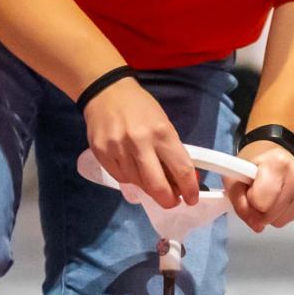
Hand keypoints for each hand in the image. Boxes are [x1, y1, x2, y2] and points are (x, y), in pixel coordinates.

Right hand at [83, 79, 197, 210]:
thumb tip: (178, 181)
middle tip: (172, 201)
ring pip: (137, 183)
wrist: (106, 92)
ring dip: (148, 188)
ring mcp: (118, 148)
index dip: (189, 189)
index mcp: (162, 132)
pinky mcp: (101, 153)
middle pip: (157, 186)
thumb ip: (170, 151)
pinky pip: (120, 177)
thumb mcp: (164, 124)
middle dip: (168, 200)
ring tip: (151, 180)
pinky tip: (133, 170)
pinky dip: (130, 179)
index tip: (191, 198)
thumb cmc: (141, 108)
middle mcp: (140, 142)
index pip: (181, 169)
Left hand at [226, 141, 293, 232]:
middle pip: (271, 214)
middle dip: (259, 210)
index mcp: (277, 163)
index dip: (250, 200)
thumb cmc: (253, 166)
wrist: (273, 155)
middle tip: (257, 194)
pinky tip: (277, 199)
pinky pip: (288, 219)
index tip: (250, 188)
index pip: (260, 201)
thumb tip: (257, 226)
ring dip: (269, 214)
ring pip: (280, 220)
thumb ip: (240, 203)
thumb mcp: (235, 179)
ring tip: (267, 195)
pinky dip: (279, 214)